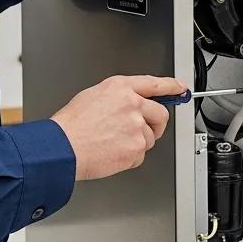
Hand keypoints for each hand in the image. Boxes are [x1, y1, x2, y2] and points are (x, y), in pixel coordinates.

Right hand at [51, 75, 185, 180]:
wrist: (62, 148)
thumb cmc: (71, 125)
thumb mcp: (93, 96)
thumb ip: (118, 98)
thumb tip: (132, 104)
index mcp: (121, 88)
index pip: (154, 84)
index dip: (171, 86)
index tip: (180, 89)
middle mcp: (132, 105)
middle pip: (160, 115)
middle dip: (156, 124)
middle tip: (143, 131)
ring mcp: (136, 127)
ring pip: (149, 137)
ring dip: (136, 143)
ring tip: (112, 143)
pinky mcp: (136, 148)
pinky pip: (140, 155)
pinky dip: (128, 157)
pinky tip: (111, 153)